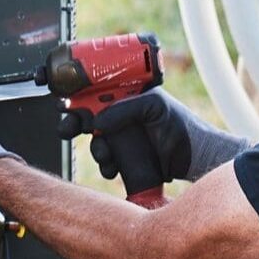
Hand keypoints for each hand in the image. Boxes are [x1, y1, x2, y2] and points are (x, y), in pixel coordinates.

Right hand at [82, 89, 247, 183]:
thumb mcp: (155, 105)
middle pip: (87, 116)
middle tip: (68, 130)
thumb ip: (126, 109)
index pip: (96, 91)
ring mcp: (123, 137)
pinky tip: (113, 168)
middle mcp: (122, 115)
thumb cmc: (182, 125)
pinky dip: (105, 165)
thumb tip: (98, 122)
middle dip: (73, 123)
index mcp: (128, 96)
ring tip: (106, 154)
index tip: (63, 102)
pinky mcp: (125, 158)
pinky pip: (105, 161)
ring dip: (95, 148)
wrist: (195, 158)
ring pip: (95, 141)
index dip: (76, 95)